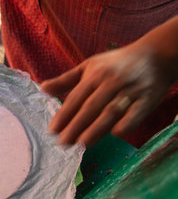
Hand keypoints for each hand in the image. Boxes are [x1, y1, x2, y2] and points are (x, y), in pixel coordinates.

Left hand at [42, 42, 174, 146]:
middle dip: (75, 126)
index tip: (52, 130)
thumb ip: (65, 80)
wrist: (156, 54)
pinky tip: (116, 134)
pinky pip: (136, 113)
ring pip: (111, 112)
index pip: (76, 98)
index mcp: (95, 75)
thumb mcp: (88, 66)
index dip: (63, 115)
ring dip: (96, 129)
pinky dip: (127, 122)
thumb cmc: (116, 64)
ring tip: (81, 144)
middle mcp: (111, 82)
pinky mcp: (148, 98)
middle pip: (90, 107)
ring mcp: (130, 90)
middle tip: (62, 143)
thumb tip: (42, 88)